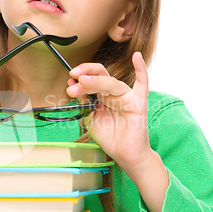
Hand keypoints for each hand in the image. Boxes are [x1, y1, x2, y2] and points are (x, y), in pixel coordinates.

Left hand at [66, 52, 151, 170]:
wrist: (124, 154)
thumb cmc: (109, 136)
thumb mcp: (90, 117)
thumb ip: (83, 102)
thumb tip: (73, 85)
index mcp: (103, 95)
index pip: (92, 78)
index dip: (81, 75)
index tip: (70, 77)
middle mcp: (114, 93)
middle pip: (100, 77)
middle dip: (85, 77)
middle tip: (73, 78)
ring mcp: (127, 96)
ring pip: (111, 83)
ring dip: (95, 81)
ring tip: (82, 81)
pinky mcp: (138, 103)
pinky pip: (143, 84)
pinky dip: (141, 69)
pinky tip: (136, 57)